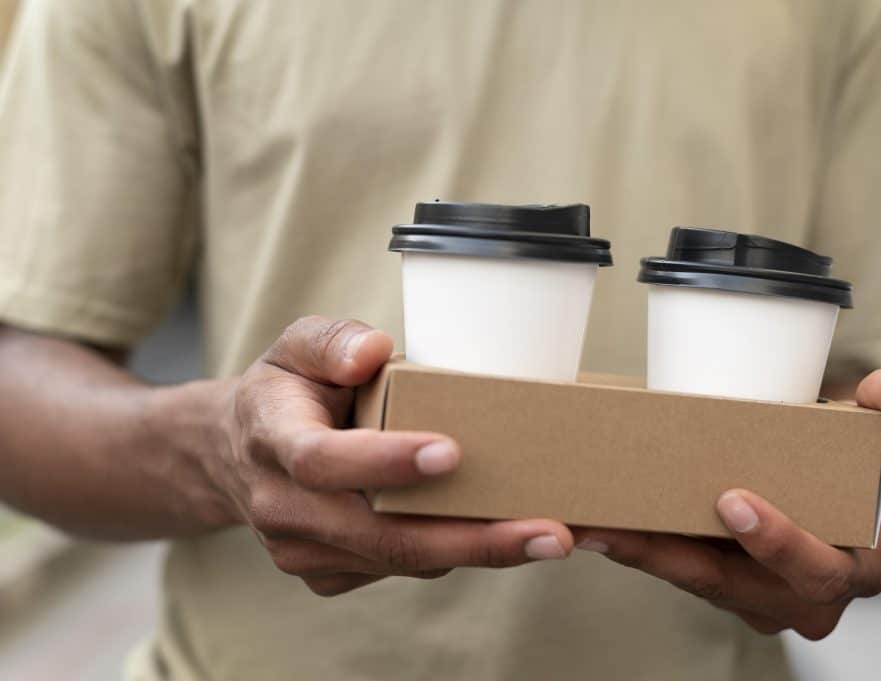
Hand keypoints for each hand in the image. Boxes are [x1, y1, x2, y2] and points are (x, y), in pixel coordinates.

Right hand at [208, 316, 573, 595]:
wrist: (235, 453)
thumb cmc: (283, 391)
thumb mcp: (294, 344)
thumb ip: (331, 339)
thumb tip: (374, 351)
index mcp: (271, 440)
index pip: (322, 461)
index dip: (384, 462)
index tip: (452, 454)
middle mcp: (283, 508)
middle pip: (379, 535)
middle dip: (469, 539)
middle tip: (549, 533)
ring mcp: (302, 551)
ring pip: (399, 560)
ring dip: (479, 552)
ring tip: (552, 537)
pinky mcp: (326, 574)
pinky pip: (400, 570)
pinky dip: (455, 554)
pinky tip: (505, 535)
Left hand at [574, 369, 880, 638]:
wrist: (840, 508)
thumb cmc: (862, 481)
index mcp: (849, 572)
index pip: (812, 569)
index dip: (776, 541)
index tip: (734, 501)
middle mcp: (797, 599)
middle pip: (729, 585)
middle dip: (674, 557)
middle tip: (624, 524)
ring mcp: (750, 597)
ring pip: (688, 578)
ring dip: (638, 552)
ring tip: (591, 522)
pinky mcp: (714, 583)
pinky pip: (673, 566)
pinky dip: (637, 545)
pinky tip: (596, 521)